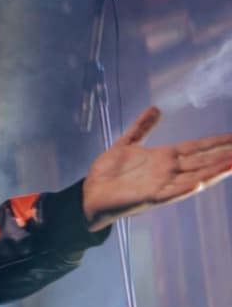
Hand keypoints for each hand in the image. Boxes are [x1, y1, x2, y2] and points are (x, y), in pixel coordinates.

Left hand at [82, 106, 231, 230]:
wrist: (88, 193)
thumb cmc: (108, 174)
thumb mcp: (126, 144)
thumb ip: (141, 128)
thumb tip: (156, 109)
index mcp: (164, 158)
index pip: (197, 147)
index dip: (216, 142)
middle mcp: (167, 171)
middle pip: (202, 161)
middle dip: (223, 156)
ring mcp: (159, 185)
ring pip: (193, 177)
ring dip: (213, 172)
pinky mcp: (147, 197)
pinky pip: (169, 194)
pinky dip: (183, 189)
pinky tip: (198, 184)